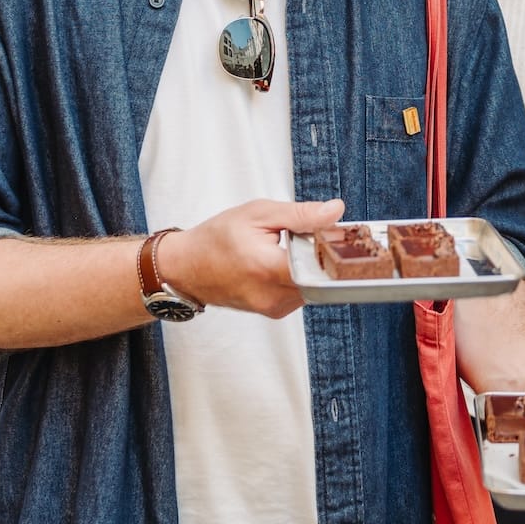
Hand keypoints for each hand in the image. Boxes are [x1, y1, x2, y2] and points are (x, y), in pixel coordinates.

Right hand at [156, 198, 343, 318]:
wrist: (187, 267)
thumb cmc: (217, 237)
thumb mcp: (258, 214)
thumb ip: (300, 214)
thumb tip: (336, 211)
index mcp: (267, 268)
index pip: (321, 265)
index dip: (334, 247)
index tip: (337, 233)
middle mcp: (272, 296)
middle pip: (321, 276)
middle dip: (323, 254)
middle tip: (312, 234)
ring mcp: (273, 308)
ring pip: (313, 285)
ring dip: (311, 265)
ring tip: (292, 246)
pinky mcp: (274, 312)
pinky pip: (301, 292)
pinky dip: (300, 275)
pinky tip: (285, 261)